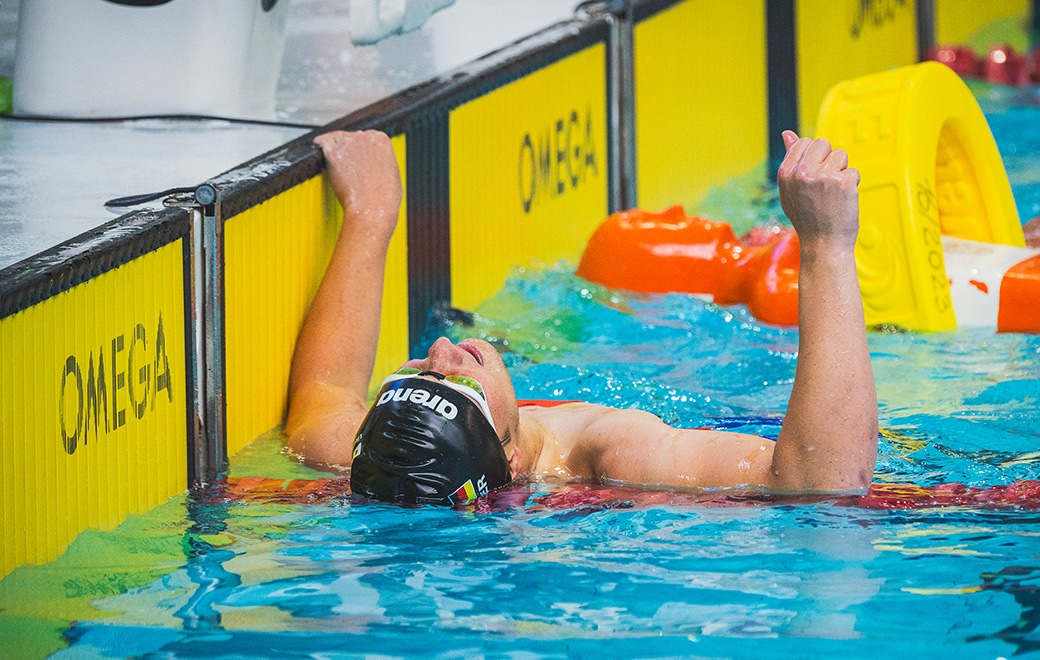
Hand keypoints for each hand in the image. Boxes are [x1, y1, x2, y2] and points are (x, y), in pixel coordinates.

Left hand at [314, 130, 402, 244]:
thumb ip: (382, 160)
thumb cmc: (384, 197)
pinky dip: (320, 144)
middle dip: (350, 148)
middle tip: (349, 163)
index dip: (362, 147)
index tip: (359, 155)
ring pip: (336, 139)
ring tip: (336, 158)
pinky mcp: (334, 153)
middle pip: (352, 137)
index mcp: (381, 139)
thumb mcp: (392, 172)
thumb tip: (374, 161)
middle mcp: (364, 137)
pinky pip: (322, 143)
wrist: (373, 208)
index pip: (368, 136)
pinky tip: (319, 146)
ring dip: (335, 147)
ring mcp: (348, 144)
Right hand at [777, 130, 859, 250]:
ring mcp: (823, 177)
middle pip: (823, 143)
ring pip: (841, 155)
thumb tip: (787, 133)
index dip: (813, 157)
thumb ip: (790, 160)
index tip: (814, 177)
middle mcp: (802, 172)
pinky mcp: (843, 182)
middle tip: (824, 186)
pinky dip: (853, 184)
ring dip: (842, 171)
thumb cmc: (807, 218)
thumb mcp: (790, 189)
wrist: (823, 245)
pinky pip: (853, 171)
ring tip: (833, 193)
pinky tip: (843, 200)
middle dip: (828, 160)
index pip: (804, 142)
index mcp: (785, 173)